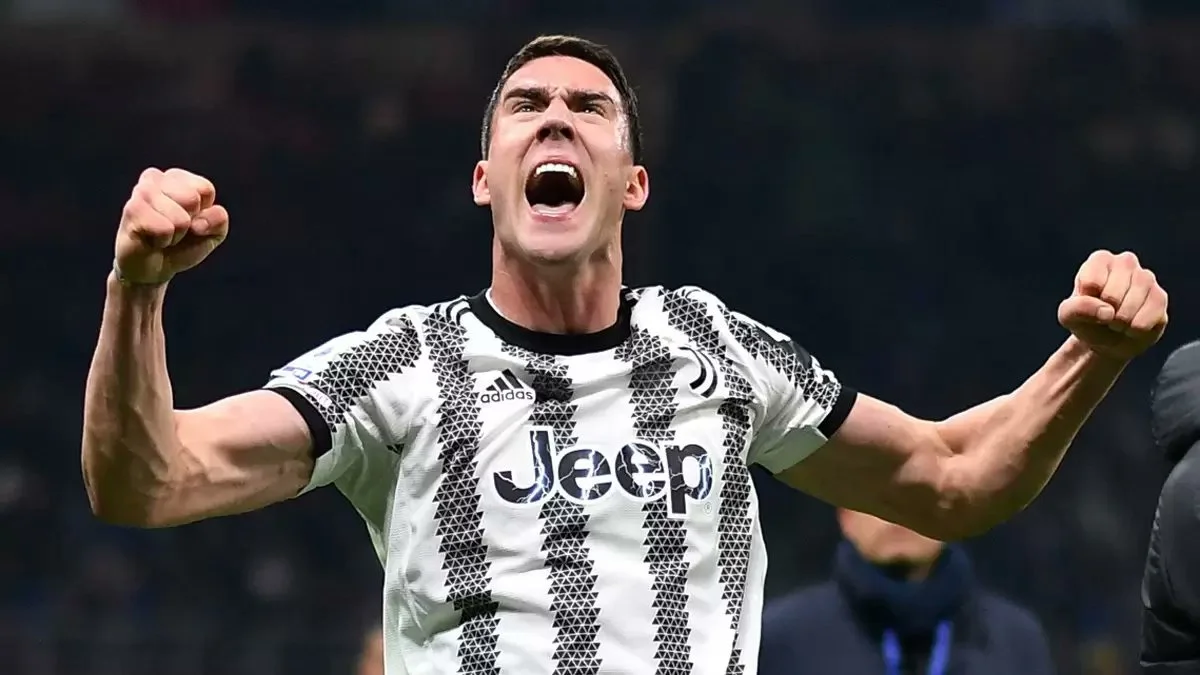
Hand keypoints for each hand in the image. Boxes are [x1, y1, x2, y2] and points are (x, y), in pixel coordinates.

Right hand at [114, 168, 228, 284]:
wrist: (154, 268)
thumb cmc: (182, 245)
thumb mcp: (212, 233)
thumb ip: (219, 220)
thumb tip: (199, 221)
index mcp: (176, 178)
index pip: (205, 189)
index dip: (203, 213)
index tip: (190, 221)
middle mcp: (155, 178)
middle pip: (192, 199)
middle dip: (189, 223)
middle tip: (173, 229)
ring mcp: (141, 192)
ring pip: (180, 218)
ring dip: (176, 234)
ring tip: (162, 235)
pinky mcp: (131, 210)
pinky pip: (164, 229)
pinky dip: (163, 241)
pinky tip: (151, 239)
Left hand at [1058, 250, 1167, 360]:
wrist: (1107, 341)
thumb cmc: (1086, 321)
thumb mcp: (1068, 316)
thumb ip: (1077, 309)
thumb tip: (1106, 311)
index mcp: (1100, 260)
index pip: (1092, 282)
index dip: (1088, 303)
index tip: (1087, 305)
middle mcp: (1125, 263)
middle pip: (1113, 294)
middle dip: (1105, 315)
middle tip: (1104, 318)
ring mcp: (1146, 278)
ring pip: (1134, 302)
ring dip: (1121, 322)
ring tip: (1116, 324)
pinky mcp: (1160, 297)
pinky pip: (1152, 314)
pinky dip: (1137, 328)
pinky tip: (1132, 328)